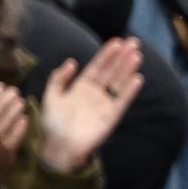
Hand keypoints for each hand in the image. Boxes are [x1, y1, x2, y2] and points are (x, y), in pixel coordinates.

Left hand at [35, 36, 144, 173]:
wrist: (57, 147)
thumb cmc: (52, 123)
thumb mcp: (51, 96)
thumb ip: (58, 78)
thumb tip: (71, 61)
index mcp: (81, 87)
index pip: (97, 67)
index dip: (107, 54)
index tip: (117, 41)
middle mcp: (95, 94)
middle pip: (111, 72)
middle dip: (122, 57)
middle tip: (134, 42)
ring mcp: (104, 105)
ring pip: (118, 83)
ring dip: (127, 69)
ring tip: (136, 55)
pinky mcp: (110, 117)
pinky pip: (121, 102)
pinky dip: (129, 91)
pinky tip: (136, 78)